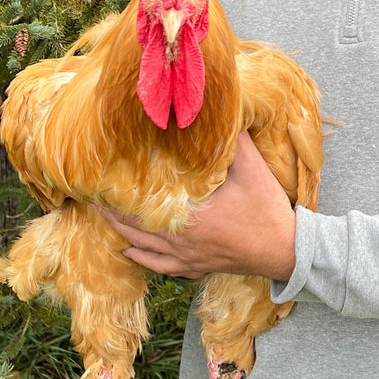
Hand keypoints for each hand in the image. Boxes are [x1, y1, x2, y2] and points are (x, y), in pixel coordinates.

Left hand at [96, 131, 296, 280]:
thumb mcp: (252, 169)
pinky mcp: (199, 267)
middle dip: (112, 214)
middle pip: (135, 228)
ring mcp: (189, 257)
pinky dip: (143, 260)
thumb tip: (222, 111)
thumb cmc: (267, 210)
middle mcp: (182, 241)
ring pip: (144, 249)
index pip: (143, 206)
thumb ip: (234, 141)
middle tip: (93, 200)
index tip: (102, 183)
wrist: (286, 250)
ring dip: (122, 234)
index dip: (120, 197)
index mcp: (189, 217)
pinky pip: (163, 267)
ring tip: (105, 220)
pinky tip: (130, 253)